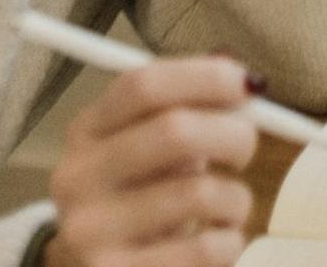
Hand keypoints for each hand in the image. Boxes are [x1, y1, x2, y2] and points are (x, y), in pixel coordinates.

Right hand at [43, 57, 259, 266]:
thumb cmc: (144, 193)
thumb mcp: (150, 143)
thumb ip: (190, 107)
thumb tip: (248, 83)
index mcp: (86, 132)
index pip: (143, 85)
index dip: (205, 77)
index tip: (248, 85)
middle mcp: (77, 179)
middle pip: (175, 131)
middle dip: (234, 133)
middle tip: (245, 151)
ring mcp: (90, 233)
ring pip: (200, 193)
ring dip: (236, 198)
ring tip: (228, 206)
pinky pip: (206, 249)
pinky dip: (230, 241)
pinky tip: (217, 240)